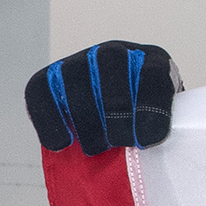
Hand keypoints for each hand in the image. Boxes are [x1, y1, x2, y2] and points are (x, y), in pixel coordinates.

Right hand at [25, 42, 180, 153]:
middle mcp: (116, 53)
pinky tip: (63, 144)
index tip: (147, 141)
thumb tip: (157, 152)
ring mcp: (81, 62)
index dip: (150, 105)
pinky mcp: (50, 79)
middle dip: (116, 108)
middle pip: (110, 62)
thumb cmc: (145, 132)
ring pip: (74, 75)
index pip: (154, 72)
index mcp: (153, 62)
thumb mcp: (165, 129)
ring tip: (95, 148)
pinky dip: (50, 119)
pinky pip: (40, 90)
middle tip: (119, 142)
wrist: (120, 130)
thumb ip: (165, 131)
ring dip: (85, 117)